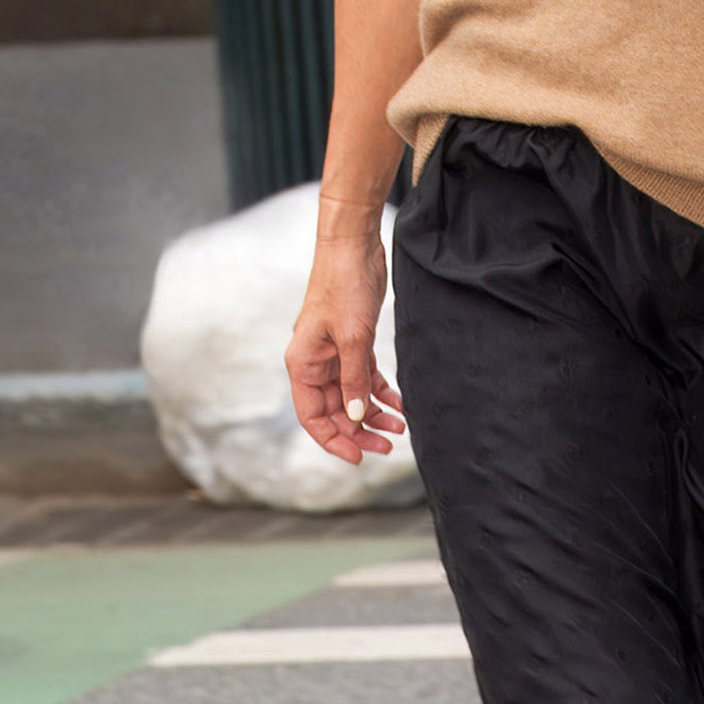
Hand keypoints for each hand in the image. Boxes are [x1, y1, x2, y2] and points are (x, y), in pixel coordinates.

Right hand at [285, 207, 406, 461]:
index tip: (359, 456)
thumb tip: (357, 417)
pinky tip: (400, 403)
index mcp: (302, 365)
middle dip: (361, 430)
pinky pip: (365, 377)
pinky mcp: (354, 343)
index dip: (334, 440)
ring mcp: (334, 354)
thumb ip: (354, 380)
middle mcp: (315, 363)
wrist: (353, 247)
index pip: (312, 417)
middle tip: (389, 444)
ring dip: (375, 413)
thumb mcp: (353, 338)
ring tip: (400, 426)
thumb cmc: (344, 287)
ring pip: (353, 396)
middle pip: (335, 411)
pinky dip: (382, 392)